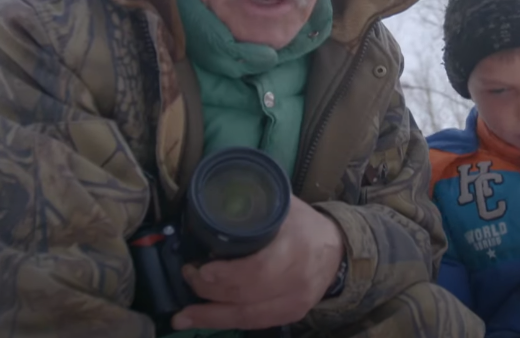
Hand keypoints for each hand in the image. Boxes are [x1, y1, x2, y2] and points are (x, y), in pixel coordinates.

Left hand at [171, 195, 345, 330]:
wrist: (336, 249)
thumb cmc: (304, 223)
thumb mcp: (283, 204)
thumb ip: (254, 201)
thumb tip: (214, 196)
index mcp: (296, 247)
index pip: (259, 269)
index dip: (227, 275)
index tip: (202, 269)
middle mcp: (297, 280)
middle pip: (247, 295)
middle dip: (210, 291)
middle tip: (188, 275)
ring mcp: (295, 303)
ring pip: (248, 317)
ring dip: (210, 317)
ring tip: (182, 316)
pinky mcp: (291, 315)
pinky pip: (254, 323)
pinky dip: (226, 322)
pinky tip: (203, 320)